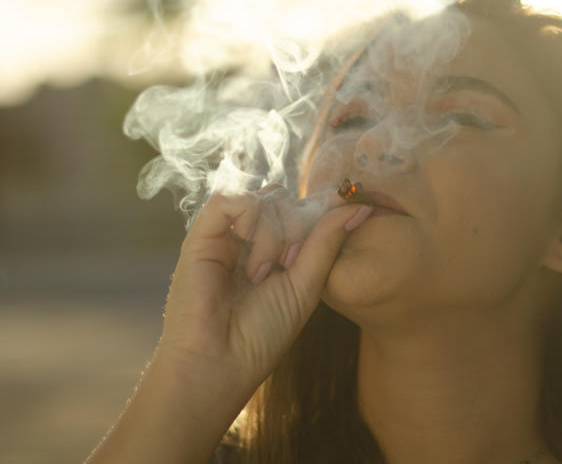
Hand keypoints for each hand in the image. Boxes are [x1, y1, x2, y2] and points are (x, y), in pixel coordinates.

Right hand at [154, 185, 373, 396]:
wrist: (219, 364)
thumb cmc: (262, 334)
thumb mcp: (306, 285)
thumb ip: (327, 242)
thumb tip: (360, 206)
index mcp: (272, 250)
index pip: (299, 209)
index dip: (318, 215)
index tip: (324, 242)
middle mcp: (247, 239)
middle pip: (283, 198)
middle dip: (297, 226)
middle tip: (290, 264)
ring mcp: (225, 235)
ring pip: (263, 198)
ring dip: (274, 233)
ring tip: (261, 275)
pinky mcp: (201, 235)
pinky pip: (229, 200)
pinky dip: (248, 219)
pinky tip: (248, 258)